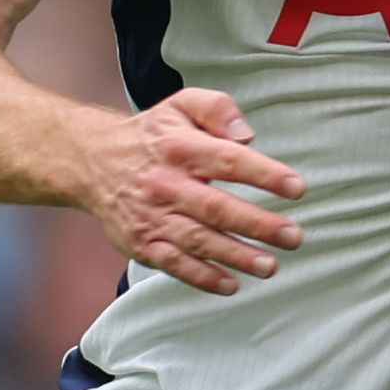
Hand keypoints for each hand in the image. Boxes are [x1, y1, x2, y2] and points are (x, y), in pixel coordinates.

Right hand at [86, 87, 302, 293]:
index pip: (228, 160)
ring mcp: (153, 216)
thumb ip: (218, 109)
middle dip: (258, 225)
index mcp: (181, 147)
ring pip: (198, 240)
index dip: (265, 174)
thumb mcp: (181, 105)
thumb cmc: (152, 136)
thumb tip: (248, 135)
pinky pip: (174, 264)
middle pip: (217, 208)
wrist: (92, 162)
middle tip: (293, 236)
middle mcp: (166, 183)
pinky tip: (231, 285)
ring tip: (271, 266)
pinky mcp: (142, 242)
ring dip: (237, 256)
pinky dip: (202, 277)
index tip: (296, 188)